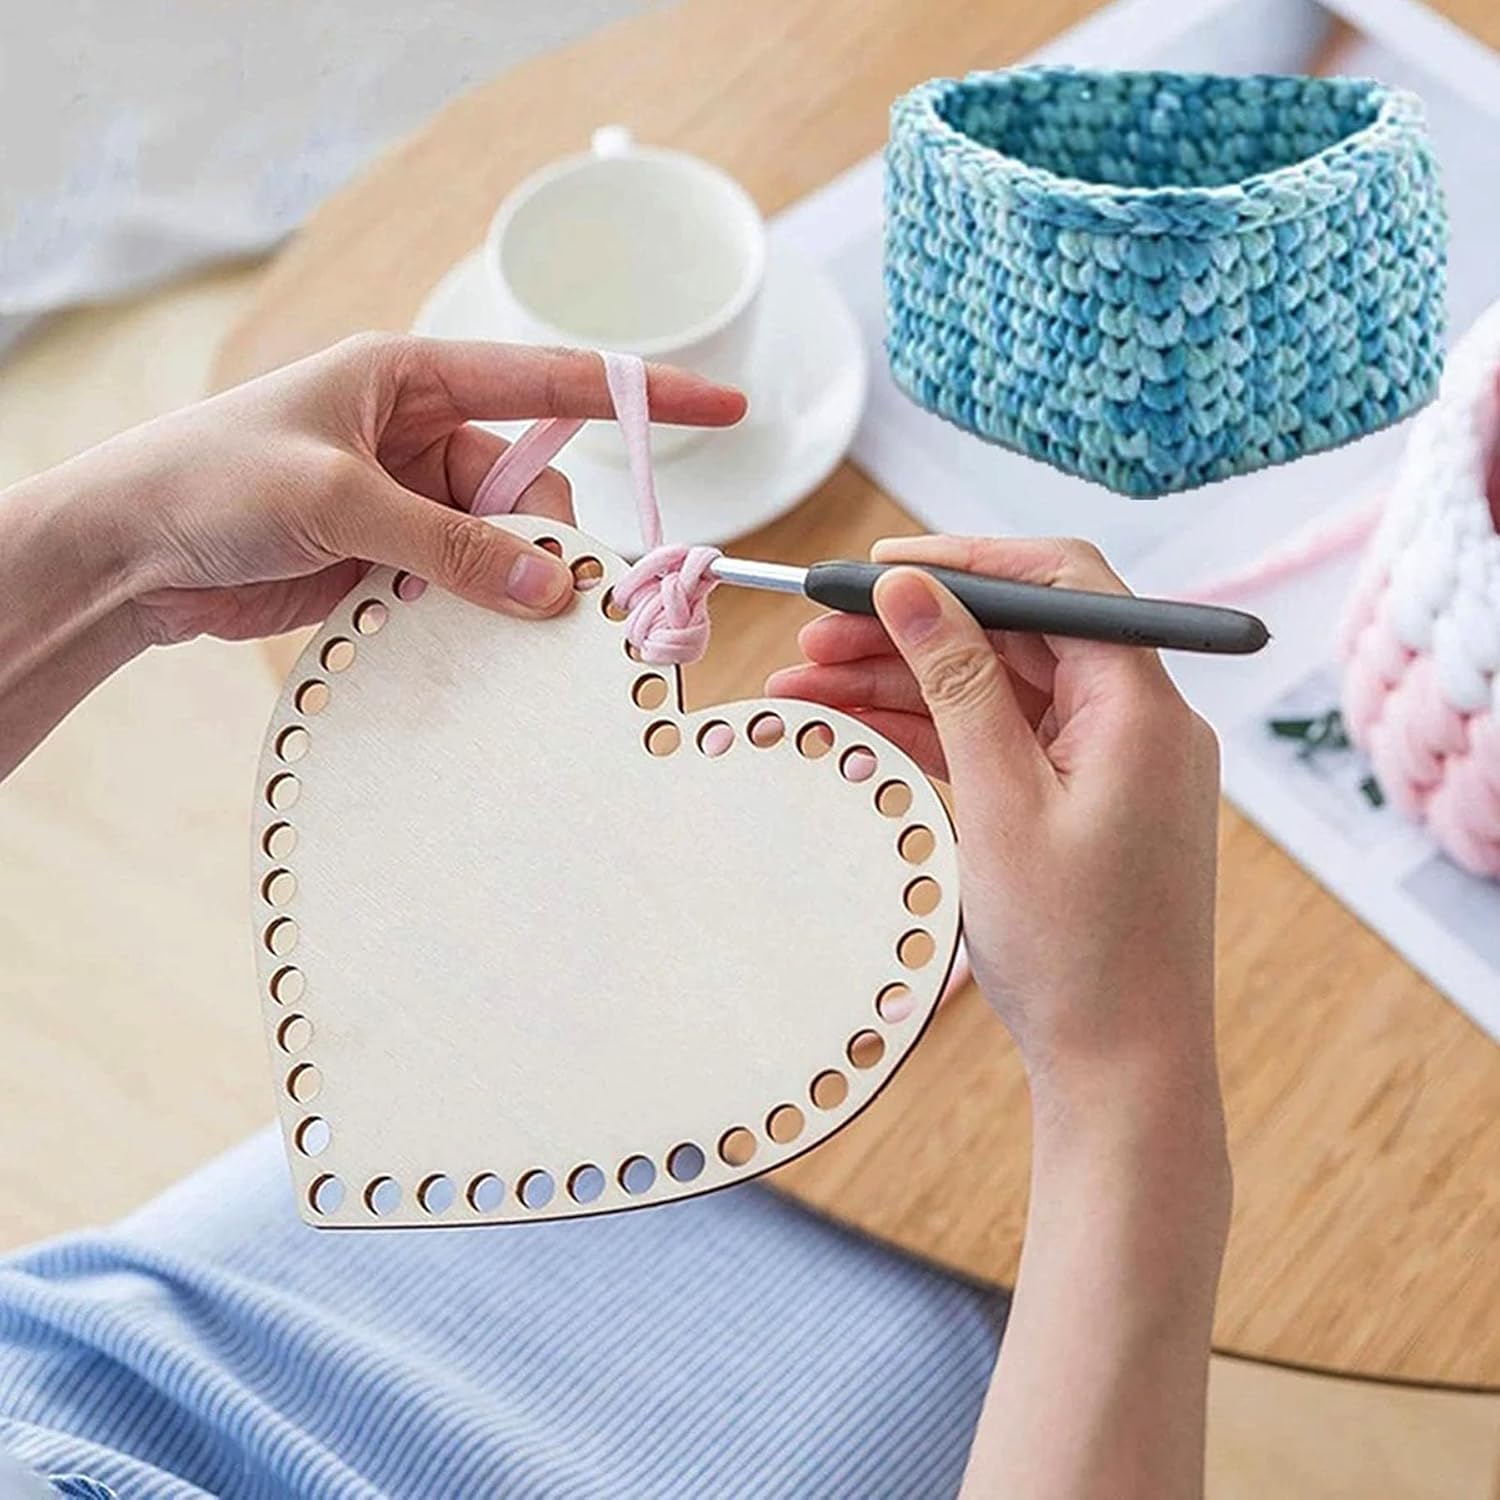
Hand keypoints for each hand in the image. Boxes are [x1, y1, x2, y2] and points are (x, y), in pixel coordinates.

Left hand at [73, 334, 744, 645]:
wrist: (128, 553)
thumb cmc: (210, 481)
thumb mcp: (336, 497)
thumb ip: (448, 542)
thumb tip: (553, 590)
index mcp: (408, 378)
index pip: (549, 380)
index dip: (641, 393)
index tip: (722, 405)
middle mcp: (418, 435)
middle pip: (532, 484)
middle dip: (552, 537)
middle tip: (568, 596)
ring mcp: (408, 502)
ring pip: (505, 546)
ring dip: (509, 585)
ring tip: (490, 621)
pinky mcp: (392, 561)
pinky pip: (465, 586)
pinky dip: (476, 614)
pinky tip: (463, 638)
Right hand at [767, 535, 1220, 1086]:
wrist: (1121, 1068)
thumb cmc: (1076, 951)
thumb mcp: (999, 804)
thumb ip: (956, 684)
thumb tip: (911, 588)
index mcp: (1142, 706)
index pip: (1058, 582)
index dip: (964, 561)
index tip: (876, 567)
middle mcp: (1135, 721)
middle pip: (1014, 635)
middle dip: (912, 628)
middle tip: (816, 634)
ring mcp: (1107, 764)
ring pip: (995, 689)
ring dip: (906, 681)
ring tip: (808, 681)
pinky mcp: (1079, 802)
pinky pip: (999, 742)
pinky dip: (932, 732)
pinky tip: (854, 725)